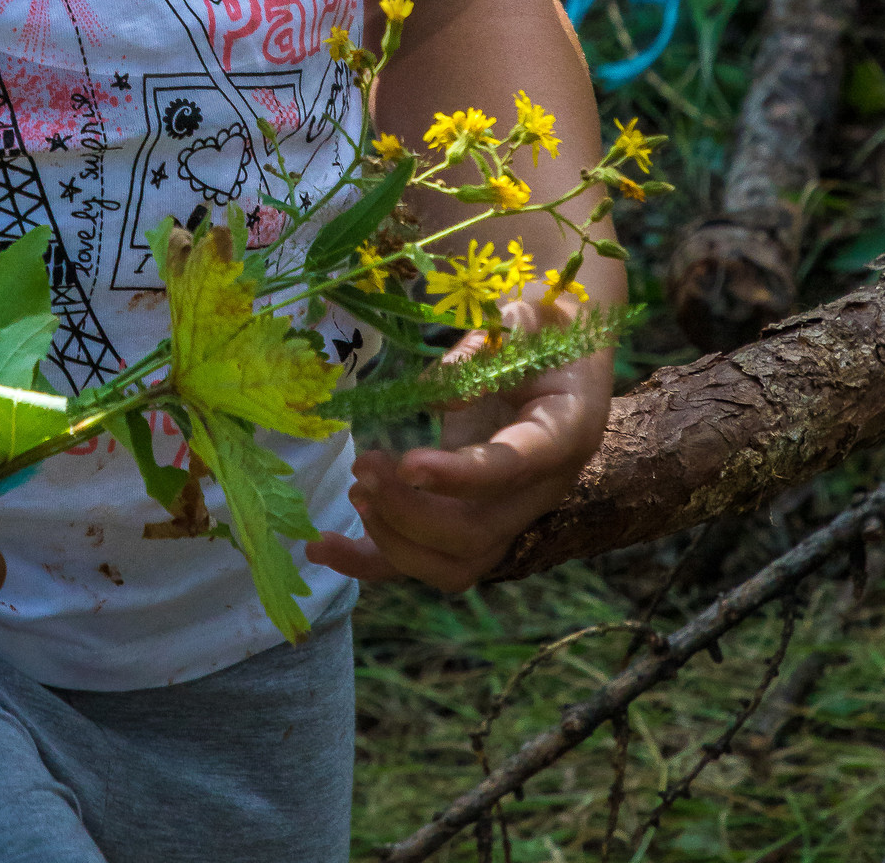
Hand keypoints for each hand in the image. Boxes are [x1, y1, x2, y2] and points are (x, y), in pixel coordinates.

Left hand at [305, 298, 611, 593]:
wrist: (559, 350)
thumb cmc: (539, 327)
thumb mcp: (523, 318)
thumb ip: (485, 352)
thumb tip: (438, 397)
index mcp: (562, 432)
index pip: (513, 470)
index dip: (460, 476)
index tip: (407, 464)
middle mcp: (539, 490)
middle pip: (476, 535)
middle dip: (410, 512)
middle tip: (364, 466)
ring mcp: (506, 514)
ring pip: (452, 564)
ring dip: (393, 540)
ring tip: (355, 491)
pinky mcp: (470, 519)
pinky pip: (424, 558)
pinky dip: (372, 560)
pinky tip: (322, 547)